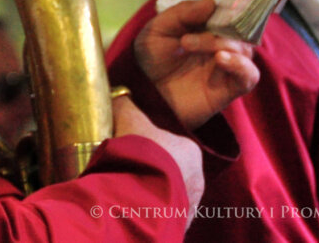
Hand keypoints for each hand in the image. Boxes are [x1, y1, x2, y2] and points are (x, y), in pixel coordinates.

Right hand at [112, 95, 203, 210]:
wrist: (140, 196)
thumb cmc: (141, 152)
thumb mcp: (130, 121)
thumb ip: (126, 106)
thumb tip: (120, 94)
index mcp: (191, 151)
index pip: (168, 145)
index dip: (147, 145)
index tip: (131, 148)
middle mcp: (198, 179)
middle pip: (170, 170)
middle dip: (151, 170)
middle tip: (128, 170)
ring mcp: (190, 205)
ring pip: (168, 194)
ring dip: (151, 191)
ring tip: (128, 189)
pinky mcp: (179, 224)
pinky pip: (163, 213)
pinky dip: (150, 209)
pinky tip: (134, 205)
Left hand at [134, 0, 258, 128]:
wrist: (145, 95)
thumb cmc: (150, 60)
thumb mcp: (158, 29)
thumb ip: (182, 13)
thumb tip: (212, 3)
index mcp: (206, 28)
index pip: (228, 12)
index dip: (226, 5)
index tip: (214, 1)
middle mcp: (221, 45)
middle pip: (238, 30)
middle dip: (217, 28)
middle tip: (186, 36)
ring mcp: (227, 67)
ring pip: (244, 49)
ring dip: (222, 42)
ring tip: (190, 45)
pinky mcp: (230, 88)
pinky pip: (249, 75)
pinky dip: (240, 65)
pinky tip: (220, 59)